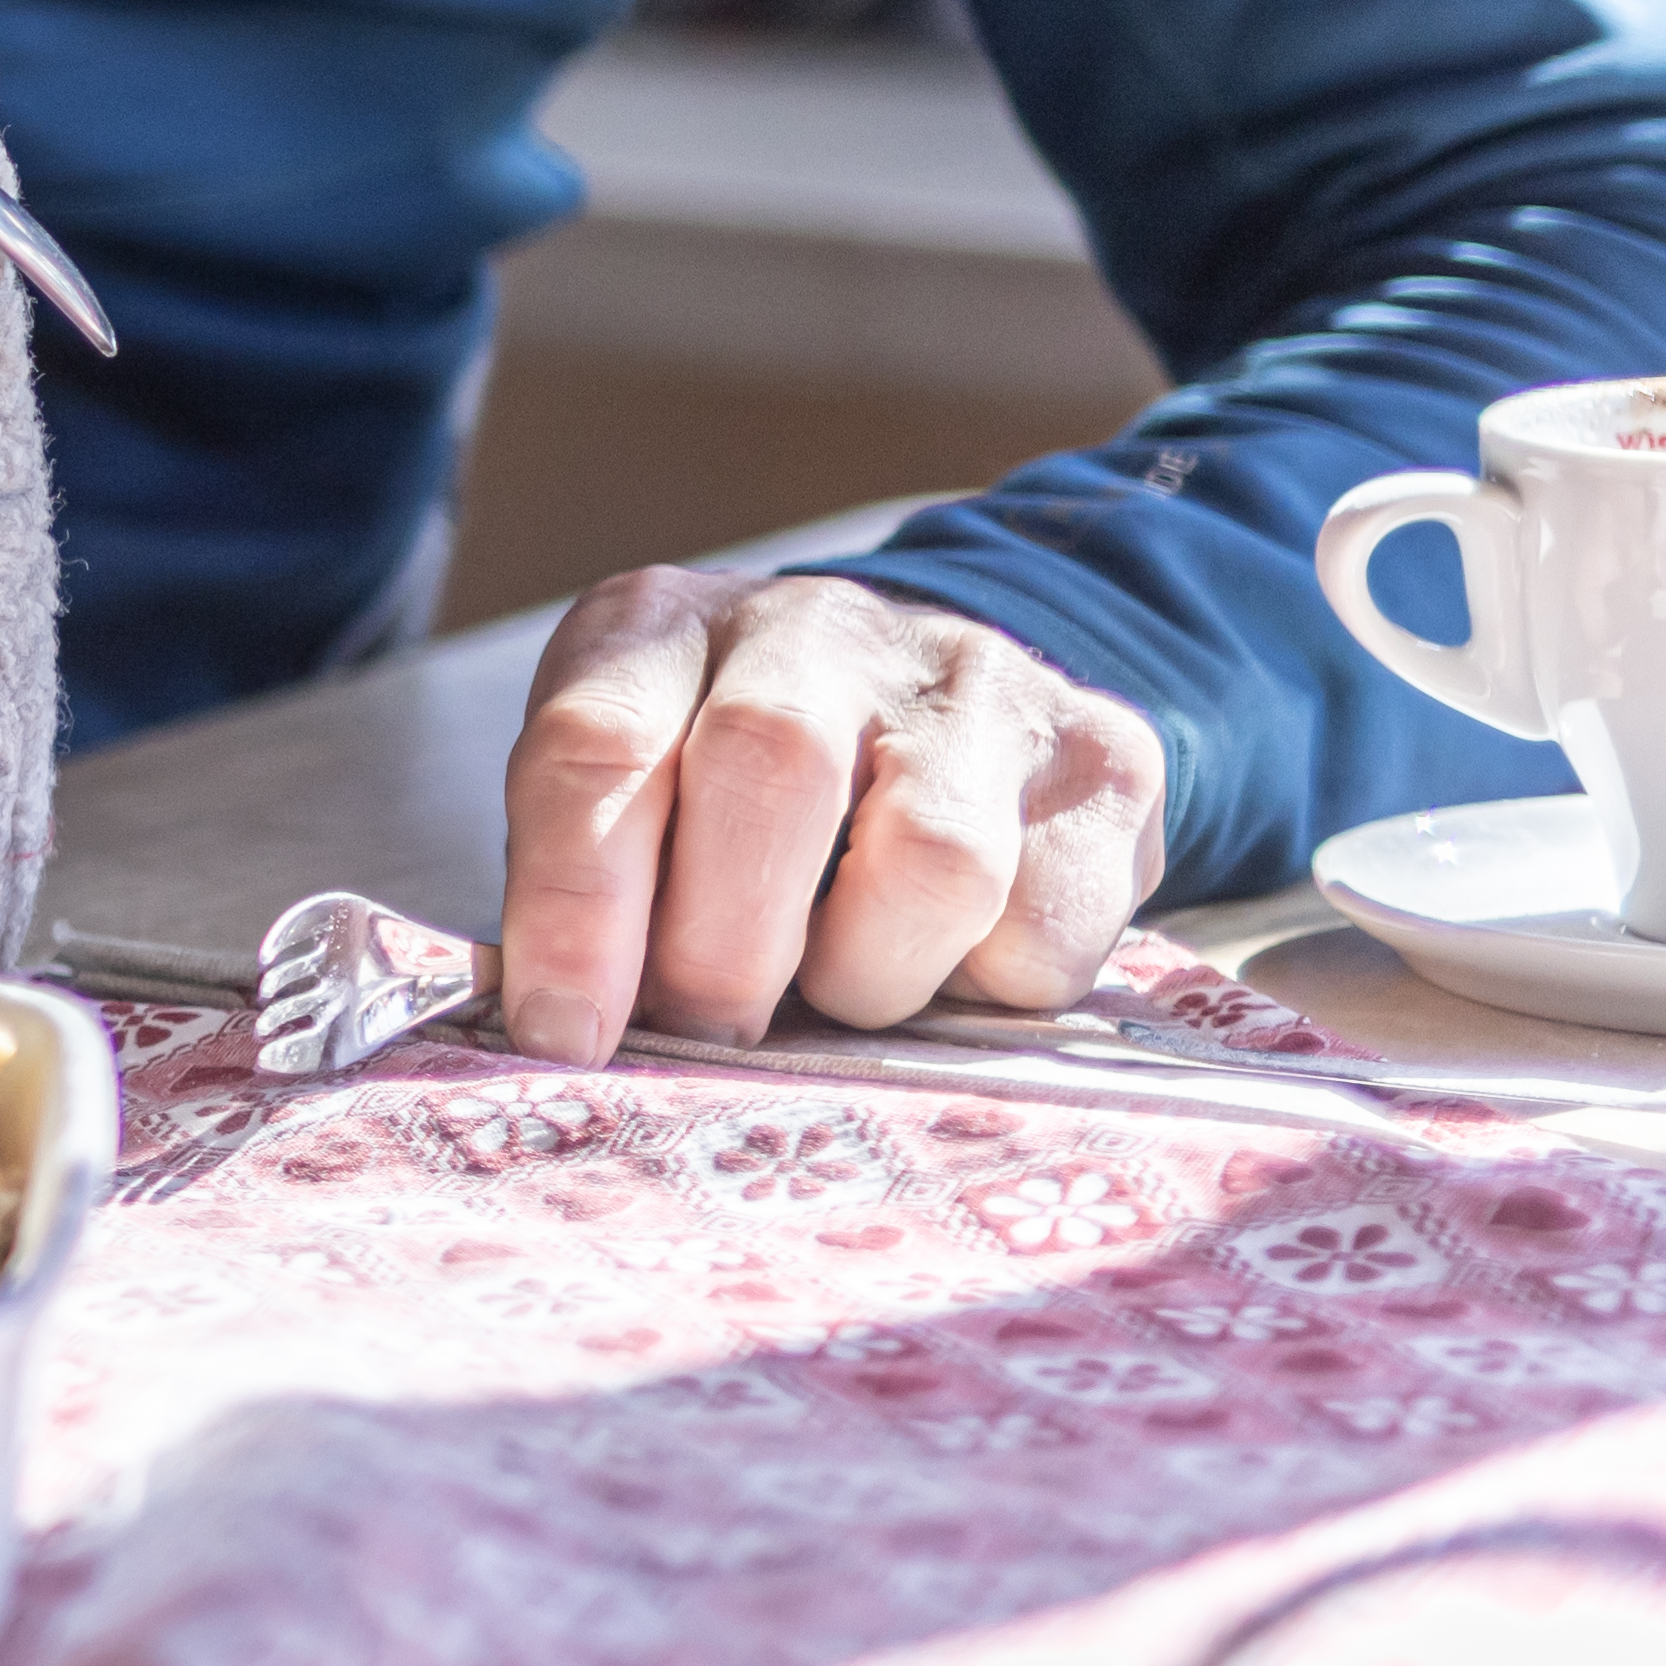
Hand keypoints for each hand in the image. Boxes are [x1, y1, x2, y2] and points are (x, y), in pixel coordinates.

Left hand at [495, 561, 1167, 1054]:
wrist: (948, 705)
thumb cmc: (742, 797)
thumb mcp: (634, 804)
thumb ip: (592, 894)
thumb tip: (567, 1037)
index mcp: (660, 627)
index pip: (592, 744)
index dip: (572, 907)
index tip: (561, 1034)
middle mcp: (816, 627)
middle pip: (767, 770)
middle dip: (722, 950)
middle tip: (707, 1038)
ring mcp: (974, 683)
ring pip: (933, 860)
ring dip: (866, 978)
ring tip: (838, 989)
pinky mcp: (1104, 763)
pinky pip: (1044, 931)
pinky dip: (984, 992)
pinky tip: (948, 966)